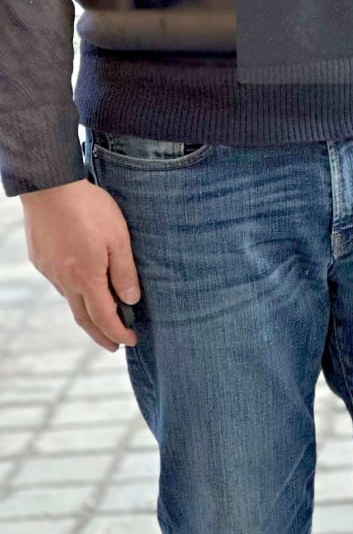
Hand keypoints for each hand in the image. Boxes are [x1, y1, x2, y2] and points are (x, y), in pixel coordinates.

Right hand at [21, 179, 139, 351]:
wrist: (51, 187)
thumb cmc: (89, 209)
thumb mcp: (118, 238)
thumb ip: (124, 271)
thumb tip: (131, 300)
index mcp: (86, 277)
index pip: (104, 317)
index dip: (118, 332)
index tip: (130, 341)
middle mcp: (64, 280)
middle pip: (83, 317)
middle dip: (100, 334)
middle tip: (114, 345)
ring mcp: (49, 270)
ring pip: (69, 300)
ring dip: (86, 313)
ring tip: (101, 318)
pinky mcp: (41, 258)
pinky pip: (59, 283)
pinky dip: (73, 292)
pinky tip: (81, 285)